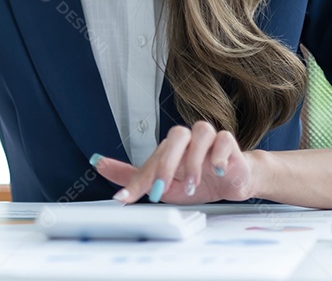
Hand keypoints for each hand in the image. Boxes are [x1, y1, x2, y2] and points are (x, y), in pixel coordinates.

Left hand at [94, 121, 257, 203]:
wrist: (233, 182)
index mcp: (170, 147)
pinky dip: (219, 156)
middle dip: (166, 164)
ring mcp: (209, 138)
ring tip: (192, 184)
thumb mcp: (165, 185)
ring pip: (201, 133)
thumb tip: (98, 163)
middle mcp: (188, 138)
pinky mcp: (229, 143)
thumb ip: (134, 176)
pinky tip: (217, 170)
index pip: (152, 159)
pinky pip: (224, 140)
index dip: (138, 179)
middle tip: (162, 189)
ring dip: (194, 160)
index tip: (126, 198)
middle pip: (175, 136)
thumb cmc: (198, 181)